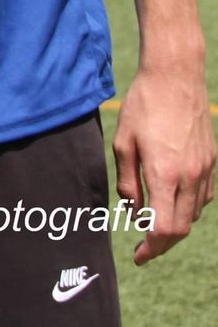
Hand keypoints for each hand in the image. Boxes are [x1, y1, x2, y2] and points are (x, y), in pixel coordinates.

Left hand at [113, 58, 215, 263]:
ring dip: (175, 226)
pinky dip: (188, 208)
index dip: (151, 248)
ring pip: (193, 214)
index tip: (138, 255)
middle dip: (161, 244)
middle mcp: (190, 177)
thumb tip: (133, 212)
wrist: (176, 77)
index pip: (163, 228)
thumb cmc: (143, 106)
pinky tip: (172, 202)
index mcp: (165, 174)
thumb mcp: (123, 143)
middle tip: (143, 248)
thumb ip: (127, 182)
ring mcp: (205, 170)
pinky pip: (203, 197)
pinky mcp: (212, 162)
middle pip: (181, 228)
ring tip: (152, 224)